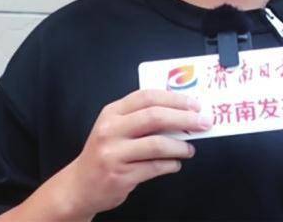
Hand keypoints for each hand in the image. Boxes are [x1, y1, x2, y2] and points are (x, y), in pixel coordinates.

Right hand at [59, 89, 211, 218]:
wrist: (79, 185)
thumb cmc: (105, 152)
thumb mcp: (116, 127)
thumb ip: (142, 117)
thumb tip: (182, 113)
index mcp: (112, 112)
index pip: (147, 96)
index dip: (174, 98)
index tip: (195, 103)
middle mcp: (111, 129)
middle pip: (155, 117)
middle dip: (184, 119)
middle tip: (203, 123)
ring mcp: (114, 153)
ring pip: (157, 144)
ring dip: (180, 145)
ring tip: (190, 148)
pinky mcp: (120, 175)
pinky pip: (154, 167)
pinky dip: (171, 164)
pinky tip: (176, 163)